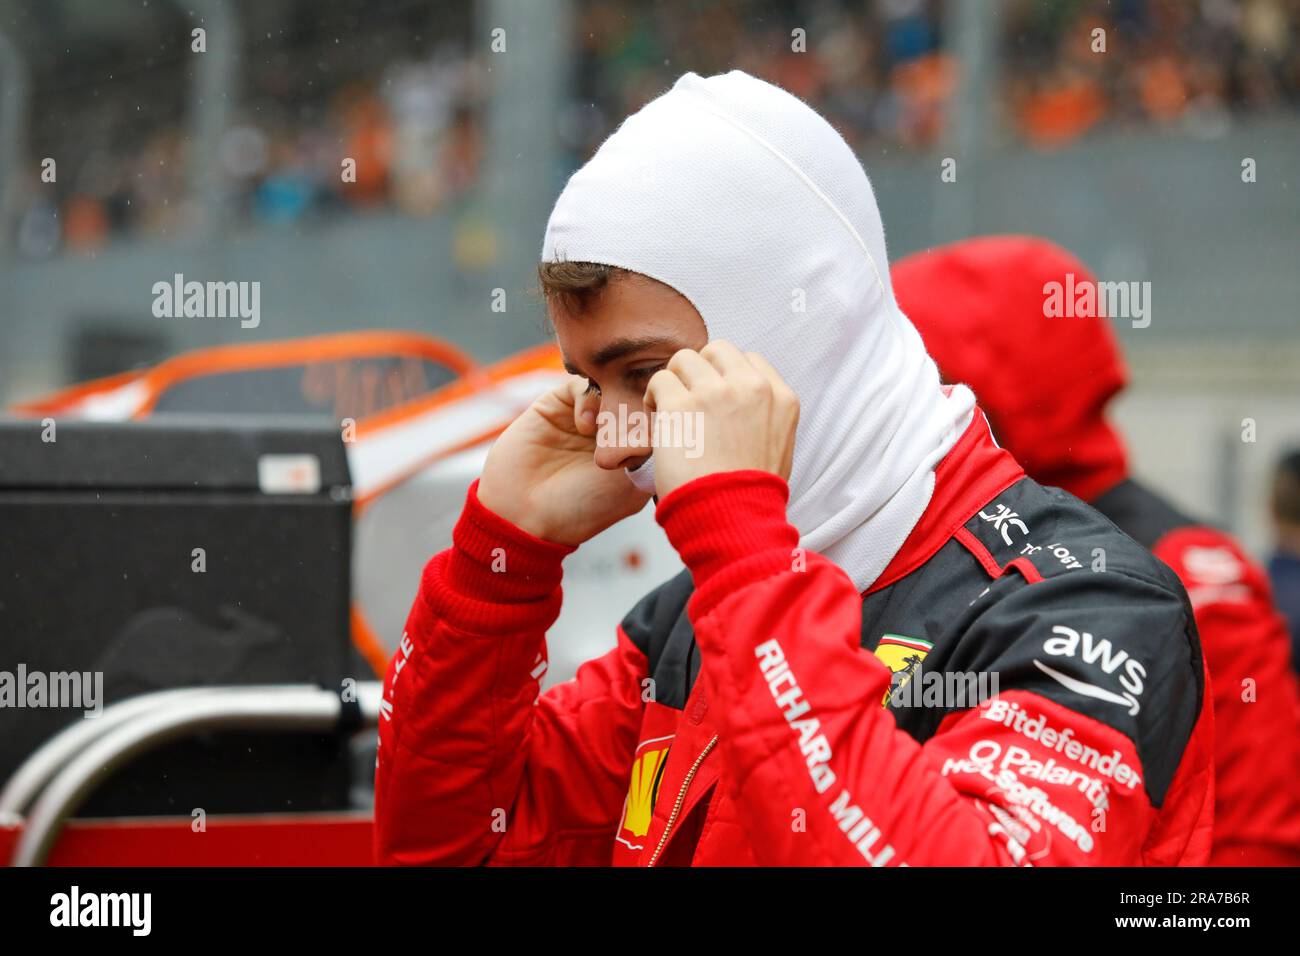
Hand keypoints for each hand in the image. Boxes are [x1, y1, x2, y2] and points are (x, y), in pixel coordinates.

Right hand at [477, 376, 652, 545]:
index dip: (664, 414)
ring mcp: (584, 418)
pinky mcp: (556, 406)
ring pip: (610, 387)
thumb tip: (673, 417)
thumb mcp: (632, 487)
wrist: (523, 514)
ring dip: (614, 401)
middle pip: (636, 397)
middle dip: (639, 404)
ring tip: (607, 429)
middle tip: (635, 422)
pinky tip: (584, 426)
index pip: (658, 418)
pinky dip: (588, 399)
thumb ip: (653, 452)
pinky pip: (580, 385)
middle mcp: (611, 432)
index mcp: (634, 452)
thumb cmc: (581, 509)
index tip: (665, 422)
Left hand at [643, 341, 798, 498]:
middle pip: (717, 350)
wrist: (734, 518)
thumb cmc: (751, 495)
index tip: (715, 399)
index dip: (726, 376)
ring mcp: (716, 393)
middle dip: (700, 372)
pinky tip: (658, 418)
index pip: (750, 360)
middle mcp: (752, 388)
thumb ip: (765, 416)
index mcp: (781, 398)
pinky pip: (659, 380)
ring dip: (675, 382)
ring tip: (671, 410)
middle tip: (690, 401)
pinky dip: (654, 397)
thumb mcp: (780, 448)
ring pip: (685, 359)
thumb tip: (740, 406)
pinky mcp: (682, 404)